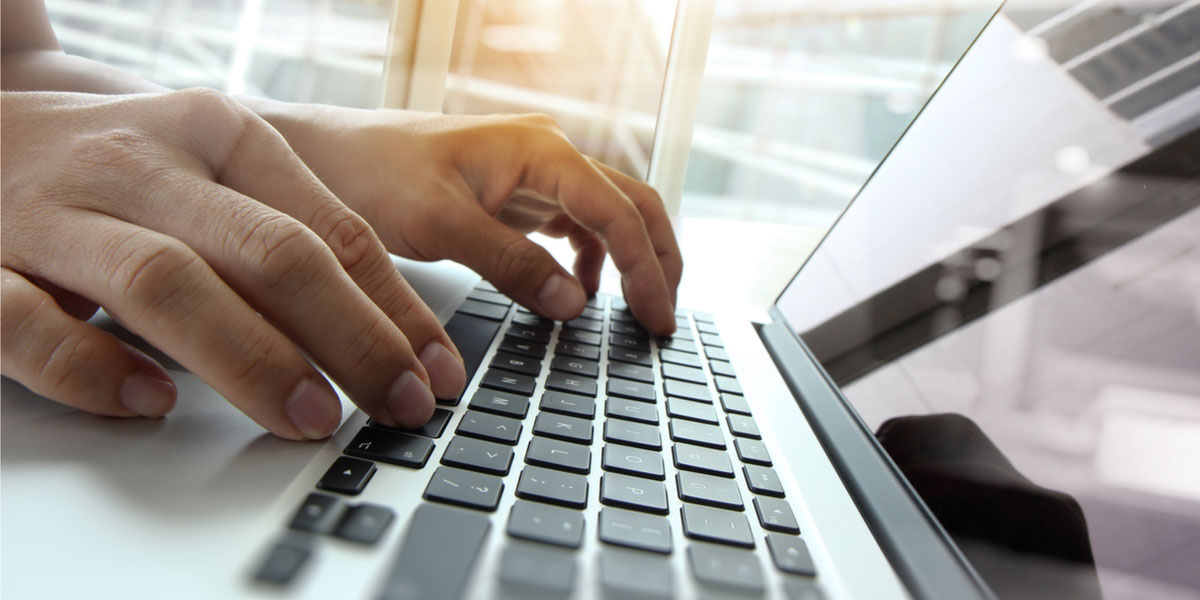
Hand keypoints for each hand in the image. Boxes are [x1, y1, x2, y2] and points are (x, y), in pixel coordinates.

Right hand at [1, 89, 465, 438]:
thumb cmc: (114, 166)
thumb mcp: (210, 169)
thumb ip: (284, 231)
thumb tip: (388, 329)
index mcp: (215, 133)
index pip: (330, 228)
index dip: (394, 307)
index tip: (436, 372)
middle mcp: (144, 163)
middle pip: (268, 252)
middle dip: (349, 336)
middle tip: (396, 404)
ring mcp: (57, 212)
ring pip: (165, 282)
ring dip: (249, 358)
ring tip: (309, 417)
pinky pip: (32, 324)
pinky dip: (93, 369)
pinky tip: (149, 402)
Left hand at [253, 105, 682, 334]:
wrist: (325, 156)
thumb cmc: (372, 173)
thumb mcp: (439, 224)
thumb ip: (510, 264)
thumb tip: (574, 304)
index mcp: (540, 150)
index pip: (618, 212)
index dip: (647, 269)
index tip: (656, 318)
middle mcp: (547, 155)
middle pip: (632, 205)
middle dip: (658, 261)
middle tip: (663, 320)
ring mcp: (535, 174)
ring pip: (609, 215)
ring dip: (631, 260)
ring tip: (638, 312)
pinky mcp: (516, 195)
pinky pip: (575, 225)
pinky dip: (591, 260)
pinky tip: (580, 293)